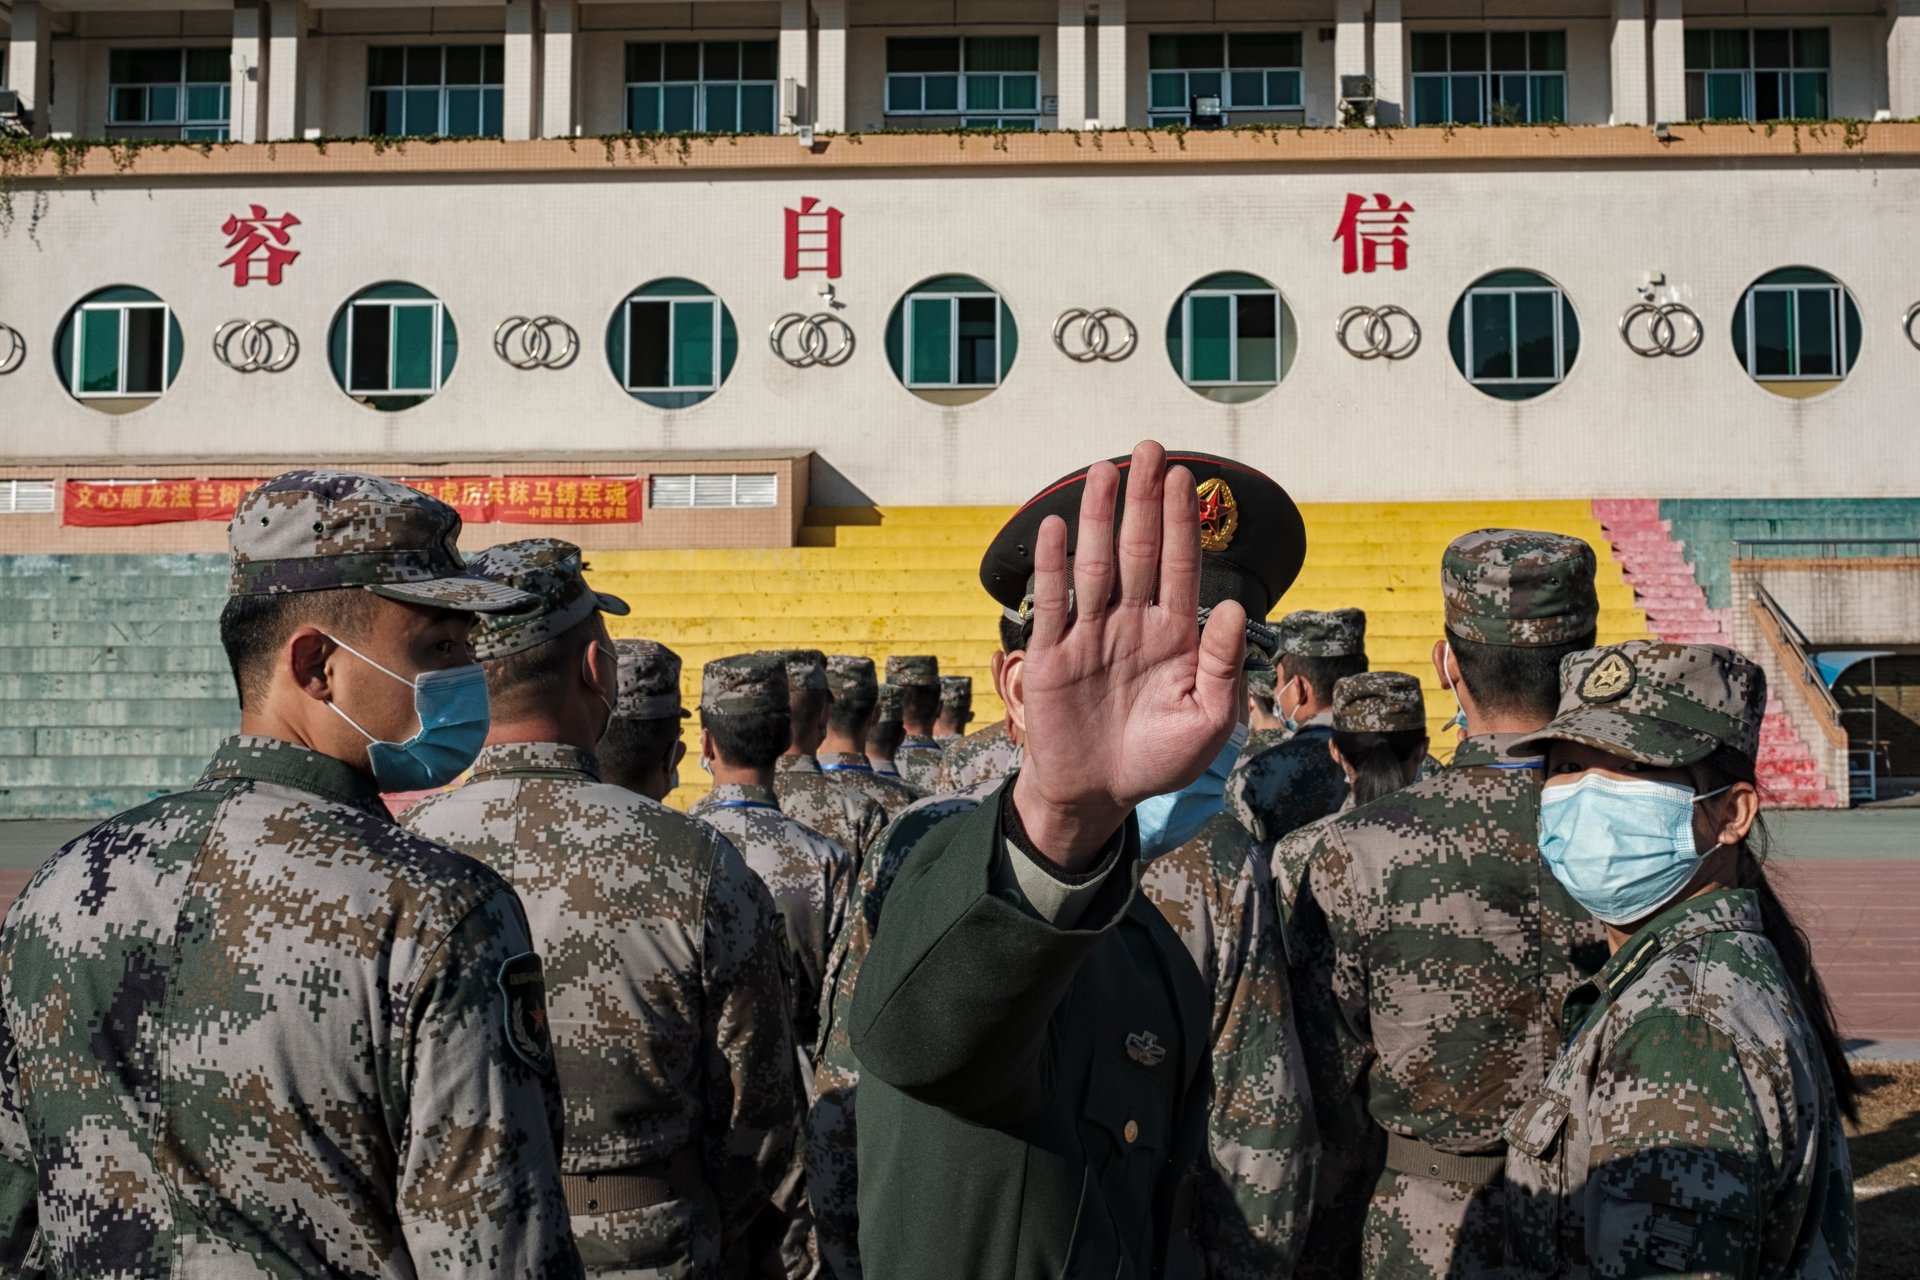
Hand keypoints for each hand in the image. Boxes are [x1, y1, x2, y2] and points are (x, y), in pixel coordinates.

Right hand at [1012, 441, 1246, 869]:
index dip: (1183, 523)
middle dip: (1144, 501)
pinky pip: (1053, 603)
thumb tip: (1230, 606)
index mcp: (1174, 636)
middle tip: (1148, 449)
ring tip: (1104, 471)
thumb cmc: (1159, 760)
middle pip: (1139, 551)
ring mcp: (1090, 635)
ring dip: (1099, 518)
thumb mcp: (1209, 721)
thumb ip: (1221, 665)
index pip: (1180, 567)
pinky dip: (1053, 565)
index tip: (1188, 477)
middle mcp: (1132, 623)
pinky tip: (1058, 526)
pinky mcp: (1052, 655)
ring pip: (1096, 565)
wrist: (1098, 794)